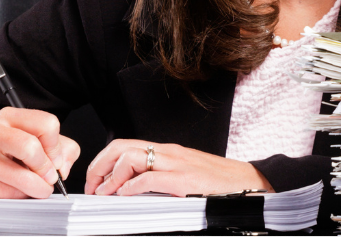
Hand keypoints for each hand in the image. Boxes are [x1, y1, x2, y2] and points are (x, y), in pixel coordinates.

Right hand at [0, 108, 79, 198]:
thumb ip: (57, 147)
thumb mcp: (27, 136)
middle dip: (47, 169)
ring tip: (37, 188)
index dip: (56, 147)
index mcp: (8, 117)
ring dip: (39, 189)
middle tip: (49, 177)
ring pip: (24, 179)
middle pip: (32, 148)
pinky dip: (20, 197)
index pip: (47, 124)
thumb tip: (64, 166)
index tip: (55, 159)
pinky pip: (10, 195)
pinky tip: (14, 189)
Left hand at [84, 139, 272, 196]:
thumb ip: (162, 178)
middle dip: (99, 165)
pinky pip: (149, 178)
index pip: (126, 145)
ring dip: (111, 176)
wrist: (249, 184)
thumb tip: (133, 191)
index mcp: (167, 151)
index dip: (103, 160)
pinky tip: (125, 196)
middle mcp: (169, 153)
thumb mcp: (186, 175)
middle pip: (122, 147)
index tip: (95, 179)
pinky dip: (131, 186)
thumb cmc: (219, 183)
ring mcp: (176, 164)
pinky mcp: (184, 180)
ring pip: (132, 157)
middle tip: (92, 186)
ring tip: (104, 193)